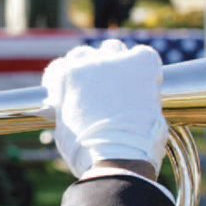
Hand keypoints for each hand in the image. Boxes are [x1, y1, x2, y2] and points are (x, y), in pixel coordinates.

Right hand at [41, 39, 168, 178]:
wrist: (116, 157)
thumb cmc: (86, 151)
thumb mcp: (63, 128)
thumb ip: (67, 109)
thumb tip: (73, 111)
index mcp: (63, 78)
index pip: (60, 67)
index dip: (68, 80)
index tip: (73, 91)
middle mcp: (86, 63)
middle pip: (85, 54)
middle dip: (91, 68)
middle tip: (100, 86)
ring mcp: (114, 62)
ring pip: (113, 48)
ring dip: (116, 61)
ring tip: (124, 79)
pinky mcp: (143, 64)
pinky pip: (142, 54)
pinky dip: (143, 65)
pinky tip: (145, 81)